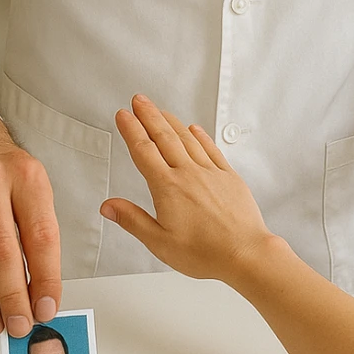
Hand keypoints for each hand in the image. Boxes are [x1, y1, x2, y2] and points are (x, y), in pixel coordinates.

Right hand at [0, 104, 61, 335]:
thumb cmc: (2, 167)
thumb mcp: (33, 186)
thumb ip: (38, 234)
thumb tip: (41, 293)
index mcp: (24, 174)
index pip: (40, 236)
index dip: (45, 278)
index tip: (48, 307)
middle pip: (0, 252)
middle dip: (12, 297)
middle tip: (20, 325)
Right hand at [102, 96, 273, 284]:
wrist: (245, 253)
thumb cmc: (205, 253)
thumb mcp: (159, 242)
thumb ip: (132, 220)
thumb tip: (108, 206)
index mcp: (168, 188)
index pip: (143, 151)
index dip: (131, 130)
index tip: (123, 115)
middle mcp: (189, 174)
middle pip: (164, 137)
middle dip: (149, 115)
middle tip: (139, 100)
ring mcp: (210, 173)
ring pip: (187, 139)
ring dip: (171, 121)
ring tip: (160, 109)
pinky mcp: (229, 177)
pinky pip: (211, 149)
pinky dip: (201, 136)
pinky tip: (194, 129)